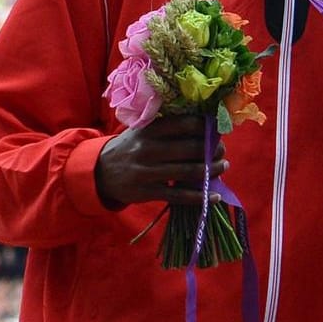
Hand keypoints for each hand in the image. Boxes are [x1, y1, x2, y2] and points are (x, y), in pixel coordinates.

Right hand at [95, 114, 225, 206]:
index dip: (206, 127)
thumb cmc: (131, 148)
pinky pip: (179, 196)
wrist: (99, 172)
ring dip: (212, 170)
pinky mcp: (146, 192)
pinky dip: (200, 197)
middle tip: (222, 151)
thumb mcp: (142, 132)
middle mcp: (148, 149)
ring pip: (188, 171)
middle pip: (191, 148)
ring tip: (223, 166)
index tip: (218, 130)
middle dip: (213, 150)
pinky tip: (215, 196)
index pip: (184, 124)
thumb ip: (168, 128)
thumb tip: (206, 127)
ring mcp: (146, 171)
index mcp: (149, 130)